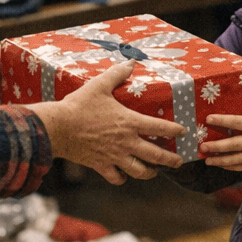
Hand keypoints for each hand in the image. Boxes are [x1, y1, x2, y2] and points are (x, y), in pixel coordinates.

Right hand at [29, 62, 184, 183]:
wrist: (58, 127)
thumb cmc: (79, 105)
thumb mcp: (99, 85)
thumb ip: (117, 74)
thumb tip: (130, 63)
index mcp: (129, 122)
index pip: (160, 128)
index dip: (174, 130)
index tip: (183, 132)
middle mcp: (126, 142)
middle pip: (156, 155)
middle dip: (170, 160)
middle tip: (179, 161)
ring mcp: (114, 156)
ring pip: (139, 171)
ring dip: (149, 173)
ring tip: (154, 172)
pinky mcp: (101, 165)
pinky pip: (116, 177)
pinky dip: (122, 178)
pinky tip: (124, 175)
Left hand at [201, 87, 241, 172]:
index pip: (237, 122)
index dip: (222, 121)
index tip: (208, 119)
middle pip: (233, 145)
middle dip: (216, 146)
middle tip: (202, 146)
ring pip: (237, 159)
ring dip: (221, 160)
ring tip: (207, 160)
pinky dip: (232, 167)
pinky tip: (222, 165)